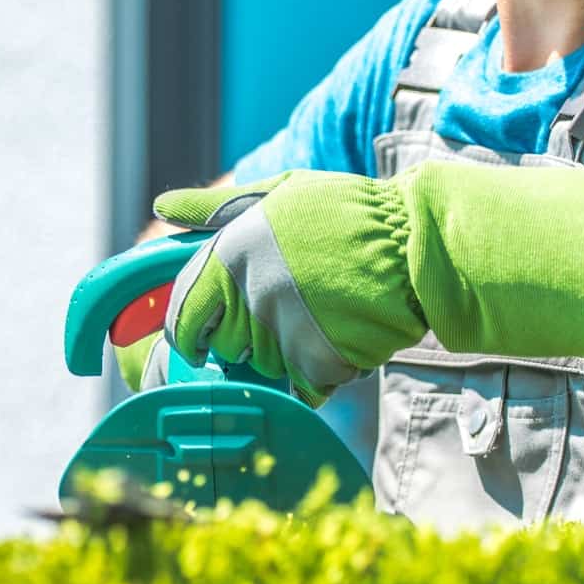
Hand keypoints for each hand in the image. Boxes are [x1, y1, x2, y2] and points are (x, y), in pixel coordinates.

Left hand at [154, 162, 583, 401]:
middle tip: (291, 318)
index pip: (183, 315)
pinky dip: (318, 377)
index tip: (204, 338)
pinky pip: (301, 390)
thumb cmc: (350, 214)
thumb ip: (215, 207)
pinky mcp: (318, 363)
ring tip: (326, 318)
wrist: (422, 244)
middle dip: (248, 345)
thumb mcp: (280, 194)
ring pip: (263, 371)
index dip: (191, 334)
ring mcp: (284, 330)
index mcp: (231, 251)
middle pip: (223, 350)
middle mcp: (250, 292)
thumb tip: (160, 204)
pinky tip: (344, 340)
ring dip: (287, 359)